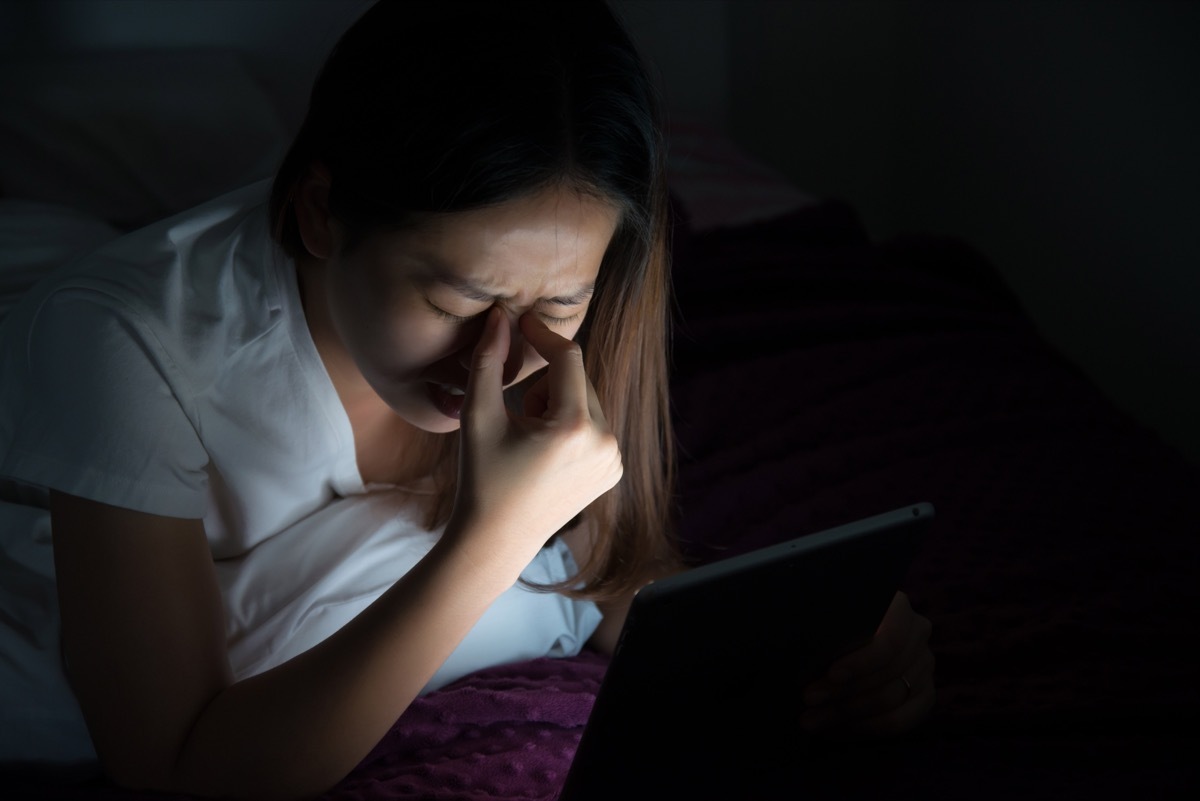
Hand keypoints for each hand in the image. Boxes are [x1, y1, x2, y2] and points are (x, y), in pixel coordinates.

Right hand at [451, 307, 622, 565]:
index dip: (543, 335)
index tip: (521, 322)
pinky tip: (545, 457)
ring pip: (585, 402)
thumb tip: (500, 316)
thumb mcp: (478, 417)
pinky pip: (593, 426)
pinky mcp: (614, 471)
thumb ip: (489, 361)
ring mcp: (614, 460)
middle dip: (544, 386)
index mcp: (575, 428)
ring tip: (529, 442)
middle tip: (515, 417)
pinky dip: (570, 427)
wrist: (496, 540)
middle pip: (577, 380)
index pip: (567, 358)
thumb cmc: (482, 478)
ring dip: (556, 406)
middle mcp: (605, 442)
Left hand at [799, 591, 934, 738]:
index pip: (889, 640)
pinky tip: (835, 730)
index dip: (861, 661)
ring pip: (889, 700)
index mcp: (898, 606)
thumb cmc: (830, 621)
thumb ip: (826, 626)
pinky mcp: (925, 694)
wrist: (849, 632)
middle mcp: (918, 632)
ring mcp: (925, 664)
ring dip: (846, 714)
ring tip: (812, 719)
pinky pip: (900, 721)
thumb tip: (806, 645)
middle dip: (842, 692)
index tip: (831, 675)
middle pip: (885, 673)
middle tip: (809, 700)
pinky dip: (864, 729)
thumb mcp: (828, 613)